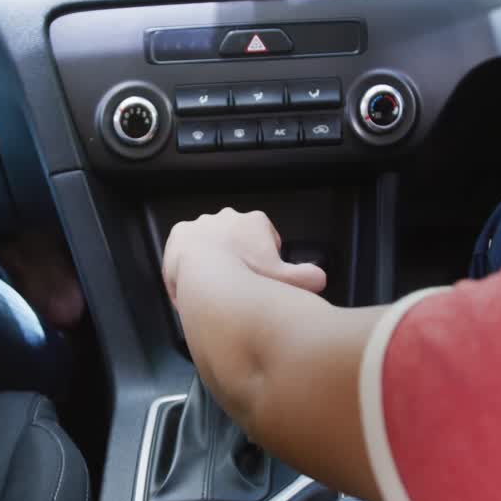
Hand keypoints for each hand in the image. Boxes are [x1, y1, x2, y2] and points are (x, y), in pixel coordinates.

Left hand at [162, 208, 326, 303]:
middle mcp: (229, 216)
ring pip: (211, 242)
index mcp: (256, 222)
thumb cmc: (246, 275)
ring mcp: (203, 222)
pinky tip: (194, 281)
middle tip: (237, 282)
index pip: (265, 237)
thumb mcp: (285, 280)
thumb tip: (320, 279)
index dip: (264, 258)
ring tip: (214, 284)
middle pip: (238, 239)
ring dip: (213, 258)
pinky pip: (187, 249)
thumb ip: (307, 278)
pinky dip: (189, 262)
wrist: (204, 274)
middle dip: (238, 257)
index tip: (260, 275)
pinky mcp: (180, 232)